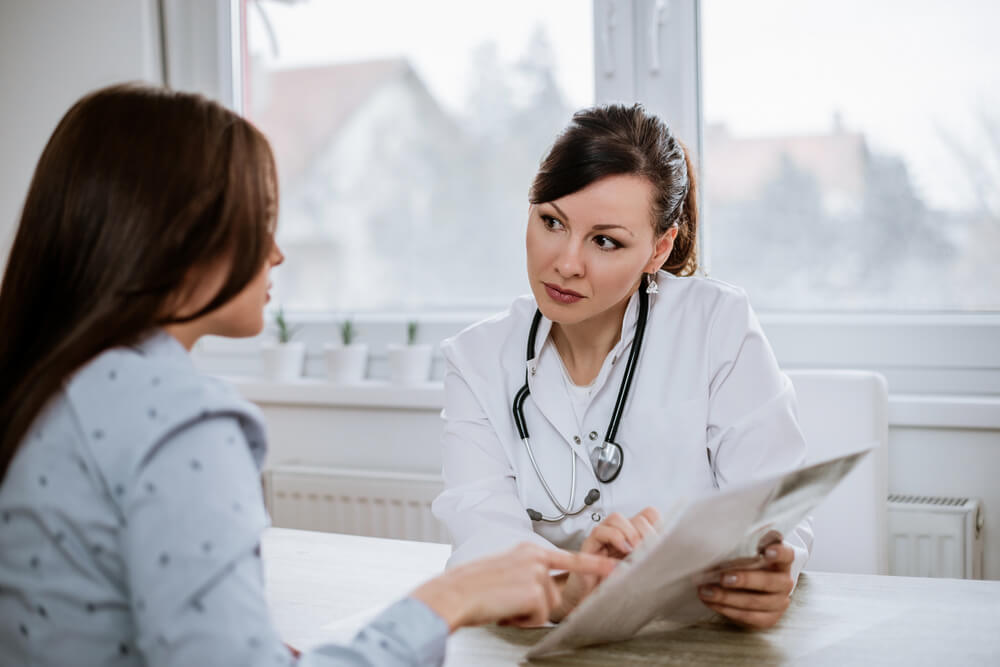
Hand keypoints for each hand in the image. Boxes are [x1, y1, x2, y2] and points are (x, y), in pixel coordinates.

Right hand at [411, 542, 616, 630]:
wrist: (455, 593)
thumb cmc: (472, 587)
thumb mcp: (504, 570)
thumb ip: (527, 574)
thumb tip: (540, 593)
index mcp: (527, 550)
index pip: (568, 557)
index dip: (594, 564)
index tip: (614, 566)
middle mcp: (535, 557)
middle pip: (554, 592)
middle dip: (535, 605)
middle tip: (507, 602)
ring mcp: (537, 572)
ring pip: (548, 606)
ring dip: (527, 613)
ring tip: (503, 605)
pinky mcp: (535, 590)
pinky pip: (539, 617)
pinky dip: (523, 620)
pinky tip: (506, 610)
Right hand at [549, 507, 660, 621]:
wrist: (590, 603)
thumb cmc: (614, 589)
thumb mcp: (639, 575)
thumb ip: (651, 562)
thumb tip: (671, 556)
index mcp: (635, 539)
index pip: (650, 516)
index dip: (657, 524)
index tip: (660, 541)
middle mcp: (620, 535)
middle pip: (637, 516)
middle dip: (645, 531)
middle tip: (647, 548)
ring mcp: (604, 539)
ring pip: (616, 518)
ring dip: (629, 532)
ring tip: (633, 549)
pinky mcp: (590, 546)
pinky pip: (599, 532)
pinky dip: (613, 537)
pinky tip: (621, 551)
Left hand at [697, 540, 795, 628]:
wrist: (753, 591)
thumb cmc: (748, 565)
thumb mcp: (748, 554)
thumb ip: (742, 548)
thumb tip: (716, 542)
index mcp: (782, 563)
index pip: (787, 555)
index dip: (779, 553)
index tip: (765, 551)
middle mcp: (784, 583)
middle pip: (769, 582)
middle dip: (745, 580)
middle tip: (723, 578)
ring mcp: (779, 603)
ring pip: (755, 602)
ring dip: (727, 597)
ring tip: (706, 591)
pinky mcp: (769, 619)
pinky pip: (747, 616)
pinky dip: (726, 610)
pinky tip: (711, 603)